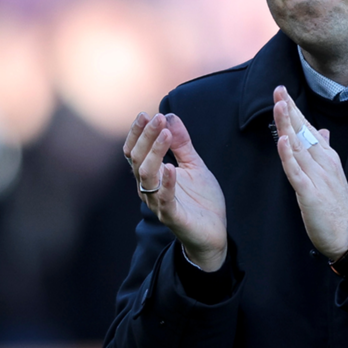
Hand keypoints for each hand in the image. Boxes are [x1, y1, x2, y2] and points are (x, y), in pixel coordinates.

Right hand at [124, 112, 227, 271]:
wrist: (213, 233)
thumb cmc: (200, 200)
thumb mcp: (194, 165)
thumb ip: (182, 143)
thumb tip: (169, 115)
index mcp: (152, 175)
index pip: (135, 151)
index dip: (138, 133)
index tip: (147, 114)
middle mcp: (149, 188)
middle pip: (137, 159)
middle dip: (146, 136)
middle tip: (156, 118)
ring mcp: (159, 203)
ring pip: (146, 176)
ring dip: (154, 153)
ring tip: (164, 134)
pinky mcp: (172, 217)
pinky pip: (164, 200)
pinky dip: (167, 183)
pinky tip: (171, 168)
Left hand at [272, 86, 347, 267]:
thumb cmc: (337, 206)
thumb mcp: (331, 174)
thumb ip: (324, 151)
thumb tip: (321, 130)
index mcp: (326, 157)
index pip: (308, 128)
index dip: (294, 110)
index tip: (283, 93)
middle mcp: (323, 162)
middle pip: (303, 132)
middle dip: (289, 110)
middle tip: (279, 89)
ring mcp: (317, 176)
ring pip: (298, 146)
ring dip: (288, 125)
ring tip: (279, 105)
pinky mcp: (310, 193)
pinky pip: (296, 172)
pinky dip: (289, 155)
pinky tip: (282, 141)